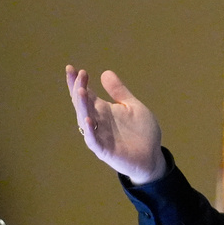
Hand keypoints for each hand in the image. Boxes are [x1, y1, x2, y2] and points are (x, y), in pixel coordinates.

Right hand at [65, 65, 166, 184]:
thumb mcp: (132, 106)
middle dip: (79, 89)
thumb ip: (119, 92)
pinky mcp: (105, 151)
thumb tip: (105, 73)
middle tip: (80, 75)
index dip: (77, 82)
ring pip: (85, 120)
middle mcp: (98, 122)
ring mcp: (100, 136)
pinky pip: (94, 141)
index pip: (86, 94)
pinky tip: (87, 119)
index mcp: (103, 110)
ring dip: (82, 106)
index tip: (71, 68)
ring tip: (80, 91)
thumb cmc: (142, 132)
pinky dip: (89, 131)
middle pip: (83, 104)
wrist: (152, 156)